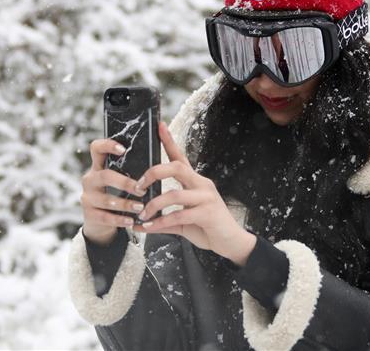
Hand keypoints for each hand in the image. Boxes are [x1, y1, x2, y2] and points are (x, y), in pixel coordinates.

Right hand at [80, 137, 147, 244]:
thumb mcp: (118, 180)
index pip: (96, 148)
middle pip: (105, 176)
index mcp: (98, 166)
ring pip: (107, 200)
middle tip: (141, 189)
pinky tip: (131, 221)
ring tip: (140, 207)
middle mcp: (90, 179)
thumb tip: (155, 162)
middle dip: (125, 183)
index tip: (123, 149)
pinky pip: (105, 217)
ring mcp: (88, 197)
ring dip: (126, 204)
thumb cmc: (115, 194)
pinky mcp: (89, 214)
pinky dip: (120, 220)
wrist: (99, 221)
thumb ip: (129, 170)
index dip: (107, 145)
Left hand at [132, 121, 256, 266]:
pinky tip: (150, 227)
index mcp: (195, 181)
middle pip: (176, 167)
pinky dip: (161, 222)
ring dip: (154, 205)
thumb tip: (140, 223)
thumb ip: (164, 219)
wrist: (232, 243)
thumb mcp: (183, 220)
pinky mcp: (208, 213)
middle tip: (137, 186)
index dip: (169, 141)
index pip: (180, 157)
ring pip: (174, 194)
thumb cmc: (207, 227)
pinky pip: (179, 215)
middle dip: (154, 173)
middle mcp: (202, 184)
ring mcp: (206, 198)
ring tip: (142, 215)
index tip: (160, 125)